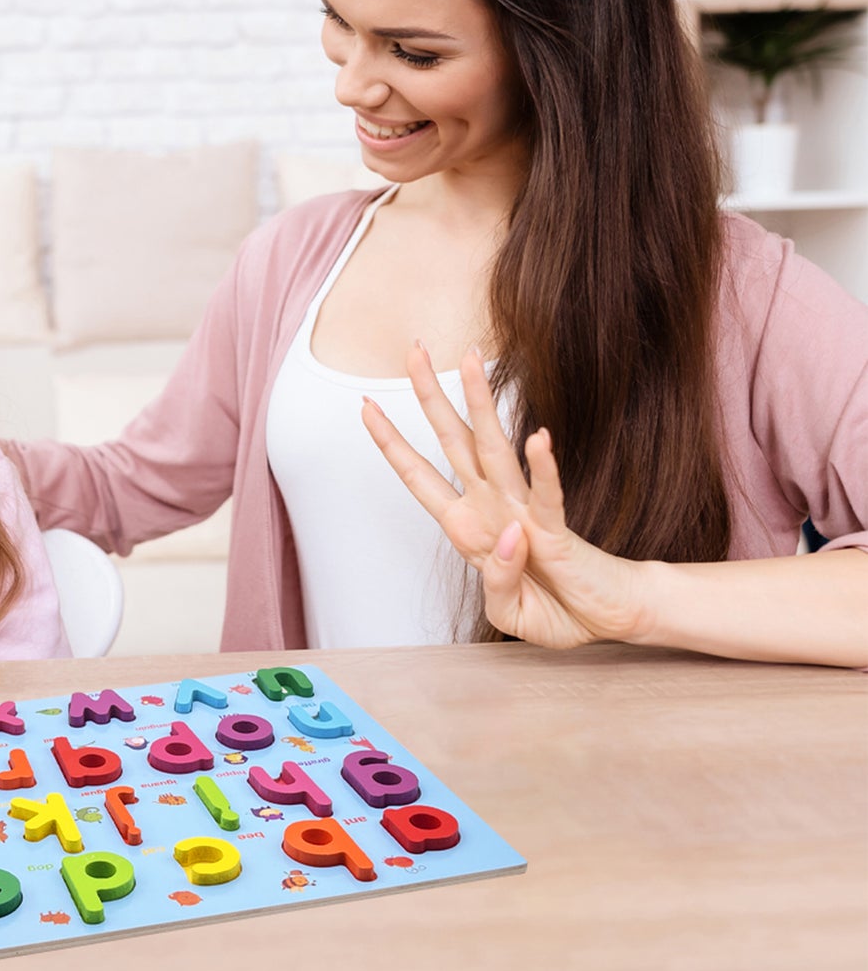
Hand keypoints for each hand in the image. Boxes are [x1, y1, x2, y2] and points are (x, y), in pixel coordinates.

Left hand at [360, 344, 647, 647]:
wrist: (605, 621)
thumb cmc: (556, 610)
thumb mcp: (506, 610)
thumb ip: (495, 580)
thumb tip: (508, 539)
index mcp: (468, 527)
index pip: (420, 476)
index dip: (391, 443)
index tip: (364, 405)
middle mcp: (491, 508)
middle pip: (454, 440)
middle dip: (430, 395)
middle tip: (414, 349)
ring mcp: (523, 514)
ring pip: (496, 449)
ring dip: (482, 405)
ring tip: (471, 361)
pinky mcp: (557, 530)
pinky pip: (548, 496)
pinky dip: (543, 469)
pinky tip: (537, 438)